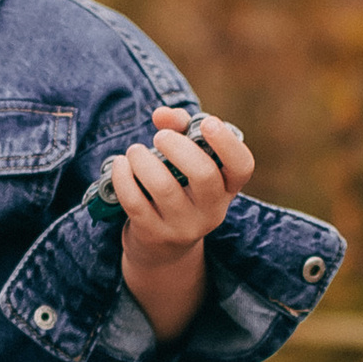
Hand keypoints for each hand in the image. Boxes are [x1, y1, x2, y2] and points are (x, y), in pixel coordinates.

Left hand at [111, 108, 253, 337]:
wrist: (162, 246)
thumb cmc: (178, 187)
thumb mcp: (186, 159)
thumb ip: (179, 128)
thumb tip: (162, 115)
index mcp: (228, 188)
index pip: (242, 166)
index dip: (227, 143)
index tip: (207, 123)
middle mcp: (212, 211)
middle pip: (203, 175)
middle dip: (177, 147)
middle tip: (159, 137)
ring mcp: (184, 227)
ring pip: (164, 188)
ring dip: (143, 160)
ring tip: (134, 152)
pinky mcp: (154, 235)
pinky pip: (135, 202)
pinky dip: (123, 177)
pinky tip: (120, 165)